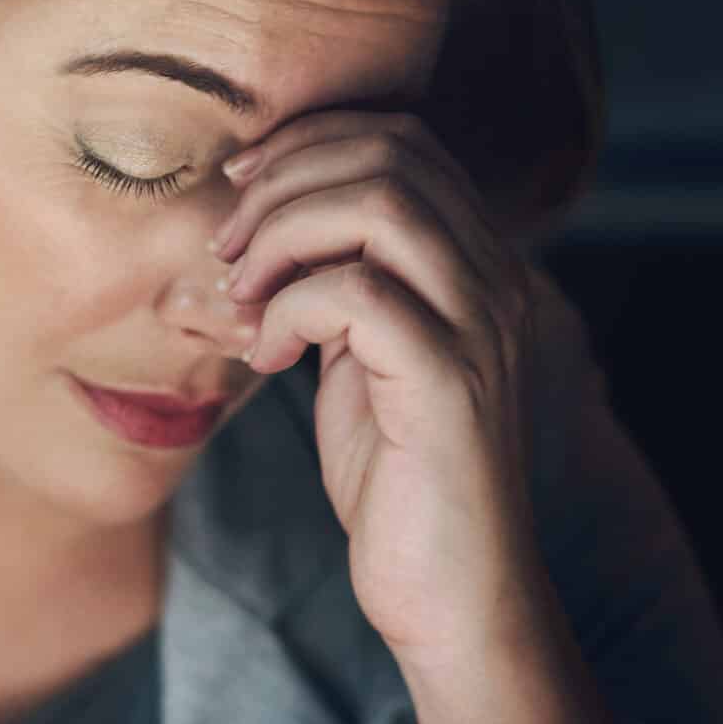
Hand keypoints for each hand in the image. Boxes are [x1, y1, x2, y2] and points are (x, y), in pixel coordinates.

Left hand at [210, 110, 551, 660]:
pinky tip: (269, 352)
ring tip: (242, 290)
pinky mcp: (450, 381)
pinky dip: (292, 307)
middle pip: (389, 154)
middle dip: (283, 182)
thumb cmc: (391, 471)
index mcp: (471, 260)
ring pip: (380, 206)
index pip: (401, 137)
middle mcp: (493, 278)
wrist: (447, 586)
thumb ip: (335, 280)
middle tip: (229, 248)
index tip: (240, 184)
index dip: (307, 141)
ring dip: (283, 233)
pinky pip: (359, 294)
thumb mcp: (355, 354)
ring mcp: (480, 326)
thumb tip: (267, 221)